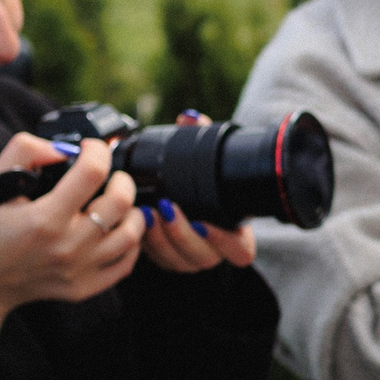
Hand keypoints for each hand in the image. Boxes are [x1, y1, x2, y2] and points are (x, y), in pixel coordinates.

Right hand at [0, 134, 141, 353]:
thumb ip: (24, 152)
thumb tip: (61, 148)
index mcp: (43, 219)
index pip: (92, 173)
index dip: (97, 151)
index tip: (91, 148)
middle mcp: (66, 246)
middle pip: (120, 203)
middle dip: (122, 179)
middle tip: (111, 174)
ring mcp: (78, 270)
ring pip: (132, 235)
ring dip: (133, 211)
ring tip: (120, 201)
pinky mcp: (83, 287)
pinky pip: (126, 263)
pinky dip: (131, 243)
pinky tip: (118, 229)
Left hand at [141, 114, 258, 272]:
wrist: (189, 204)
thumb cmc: (203, 183)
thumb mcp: (205, 161)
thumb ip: (200, 139)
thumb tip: (189, 117)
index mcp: (236, 234)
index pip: (241, 251)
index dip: (225, 240)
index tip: (205, 221)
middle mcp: (216, 251)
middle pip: (204, 257)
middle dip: (182, 234)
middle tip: (167, 208)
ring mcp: (192, 260)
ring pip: (179, 262)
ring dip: (162, 239)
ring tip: (148, 213)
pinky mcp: (170, 261)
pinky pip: (160, 261)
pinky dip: (148, 244)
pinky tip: (139, 222)